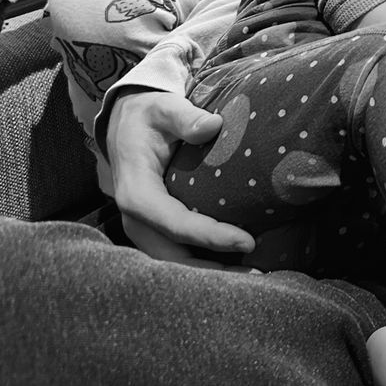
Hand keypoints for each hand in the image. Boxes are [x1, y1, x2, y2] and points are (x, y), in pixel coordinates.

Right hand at [106, 88, 255, 260]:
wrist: (128, 123)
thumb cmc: (149, 115)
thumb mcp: (164, 108)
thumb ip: (186, 118)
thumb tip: (212, 125)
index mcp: (136, 192)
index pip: (175, 224)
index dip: (211, 237)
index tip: (248, 241)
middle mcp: (135, 219)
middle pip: (174, 257)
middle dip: (213, 270)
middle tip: (257, 274)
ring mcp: (142, 229)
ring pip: (175, 264)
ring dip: (210, 273)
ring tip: (252, 276)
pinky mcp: (153, 231)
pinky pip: (177, 255)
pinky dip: (204, 264)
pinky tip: (236, 266)